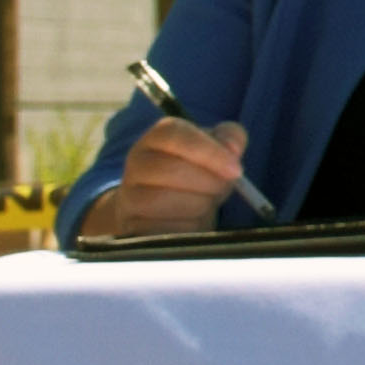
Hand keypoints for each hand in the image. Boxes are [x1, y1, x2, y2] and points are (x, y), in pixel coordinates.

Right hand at [89, 116, 247, 237]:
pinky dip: (186, 229)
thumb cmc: (196, 177)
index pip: (175, 134)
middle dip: (209, 183)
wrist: (164, 214)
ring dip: (198, 207)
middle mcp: (136, 163)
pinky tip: (192, 225)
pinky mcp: (129, 227)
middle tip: (220, 191)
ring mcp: (128, 196)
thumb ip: (230, 139)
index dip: (209, 151)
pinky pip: (159, 230)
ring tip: (204, 206)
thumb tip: (233, 149)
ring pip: (164, 201)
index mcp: (157, 138)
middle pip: (172, 169)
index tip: (236, 170)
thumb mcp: (216, 152)